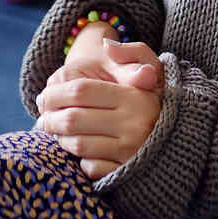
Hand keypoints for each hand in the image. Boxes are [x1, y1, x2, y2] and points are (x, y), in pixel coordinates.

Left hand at [36, 40, 162, 178]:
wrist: (175, 133)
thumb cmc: (149, 92)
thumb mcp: (146, 64)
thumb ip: (128, 51)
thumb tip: (108, 46)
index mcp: (135, 96)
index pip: (81, 91)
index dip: (55, 94)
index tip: (43, 96)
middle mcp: (135, 125)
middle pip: (74, 120)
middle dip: (50, 119)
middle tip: (42, 118)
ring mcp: (131, 151)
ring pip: (78, 145)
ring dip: (60, 139)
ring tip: (55, 132)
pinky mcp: (128, 172)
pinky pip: (91, 168)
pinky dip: (78, 159)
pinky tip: (76, 149)